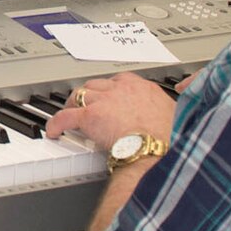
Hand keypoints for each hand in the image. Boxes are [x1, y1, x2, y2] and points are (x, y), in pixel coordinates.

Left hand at [46, 73, 176, 151]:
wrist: (160, 149)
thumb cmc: (171, 140)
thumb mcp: (176, 119)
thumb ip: (169, 115)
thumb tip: (173, 122)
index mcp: (143, 88)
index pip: (121, 81)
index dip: (111, 90)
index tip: (109, 97)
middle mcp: (122, 89)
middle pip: (97, 84)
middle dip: (90, 95)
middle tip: (86, 106)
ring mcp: (104, 101)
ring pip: (80, 95)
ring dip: (73, 105)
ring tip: (69, 114)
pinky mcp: (90, 116)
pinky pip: (65, 117)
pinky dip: (56, 123)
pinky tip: (54, 131)